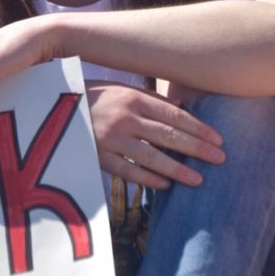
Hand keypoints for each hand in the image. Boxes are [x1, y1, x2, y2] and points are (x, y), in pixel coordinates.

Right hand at [86, 81, 224, 188]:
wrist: (54, 106)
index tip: (218, 139)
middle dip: (197, 148)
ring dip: (177, 169)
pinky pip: (128, 171)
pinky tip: (166, 185)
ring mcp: (112, 139)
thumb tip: (183, 108)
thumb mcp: (122, 90)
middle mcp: (125, 119)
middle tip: (220, 159)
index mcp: (134, 99)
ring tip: (198, 179)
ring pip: (152, 157)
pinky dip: (148, 179)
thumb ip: (151, 99)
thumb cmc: (94, 97)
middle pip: (169, 136)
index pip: (174, 115)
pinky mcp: (99, 157)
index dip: (199, 128)